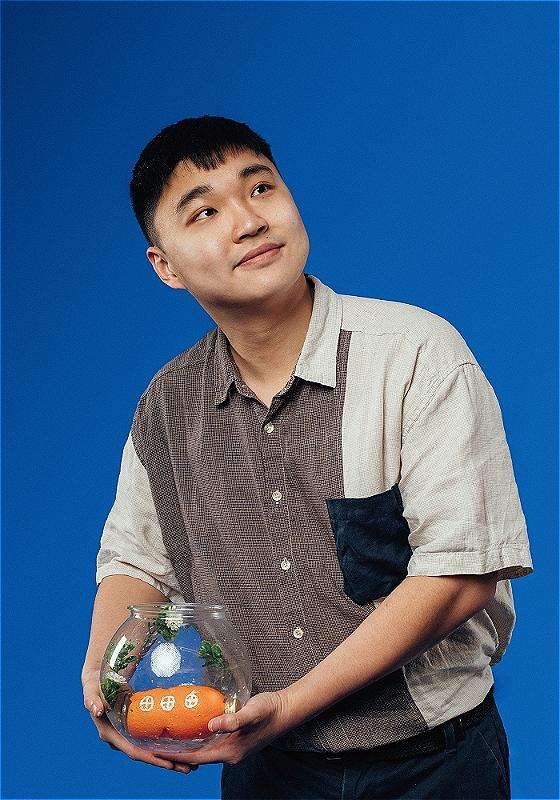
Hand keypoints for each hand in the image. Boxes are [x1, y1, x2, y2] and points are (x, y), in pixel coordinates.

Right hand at [81, 669, 197, 773]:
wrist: (98, 680)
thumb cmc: (95, 684)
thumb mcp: (92, 690)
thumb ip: (92, 699)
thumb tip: (97, 710)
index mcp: (110, 734)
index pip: (133, 751)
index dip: (152, 758)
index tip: (170, 764)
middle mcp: (120, 739)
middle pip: (146, 755)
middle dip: (166, 763)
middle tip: (189, 768)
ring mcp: (128, 735)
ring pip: (150, 750)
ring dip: (169, 757)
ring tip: (190, 763)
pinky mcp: (136, 728)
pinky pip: (151, 740)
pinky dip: (165, 745)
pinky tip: (181, 745)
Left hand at [151, 691, 291, 766]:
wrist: (286, 710)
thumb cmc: (270, 710)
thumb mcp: (252, 712)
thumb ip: (233, 720)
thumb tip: (212, 725)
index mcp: (230, 752)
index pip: (196, 758)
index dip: (175, 756)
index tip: (156, 751)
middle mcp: (230, 754)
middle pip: (196, 757)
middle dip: (176, 754)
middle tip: (154, 745)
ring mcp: (233, 748)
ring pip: (203, 751)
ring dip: (186, 748)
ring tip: (167, 740)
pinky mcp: (235, 740)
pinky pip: (211, 744)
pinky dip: (197, 741)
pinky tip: (190, 730)